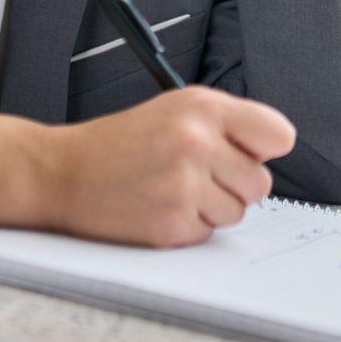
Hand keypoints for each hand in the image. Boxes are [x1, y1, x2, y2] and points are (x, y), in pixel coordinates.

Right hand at [0, 87, 295, 247]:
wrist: (61, 172)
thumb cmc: (120, 142)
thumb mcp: (175, 108)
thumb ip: (226, 122)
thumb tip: (272, 149)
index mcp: (203, 108)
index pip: (278, 135)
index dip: (264, 148)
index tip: (247, 152)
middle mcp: (196, 142)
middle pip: (261, 182)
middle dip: (235, 183)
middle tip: (198, 174)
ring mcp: (183, 185)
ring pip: (237, 211)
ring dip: (212, 207)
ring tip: (173, 188)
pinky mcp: (170, 223)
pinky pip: (208, 233)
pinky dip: (188, 226)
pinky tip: (159, 206)